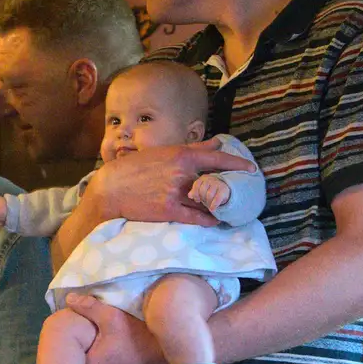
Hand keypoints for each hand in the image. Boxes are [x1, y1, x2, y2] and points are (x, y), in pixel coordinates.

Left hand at [63, 294, 168, 363]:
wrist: (171, 354)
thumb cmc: (140, 335)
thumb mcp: (113, 316)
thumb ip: (89, 308)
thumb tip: (69, 299)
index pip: (76, 353)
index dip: (81, 340)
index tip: (88, 331)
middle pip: (87, 363)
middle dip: (91, 350)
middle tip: (100, 336)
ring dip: (103, 361)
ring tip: (112, 346)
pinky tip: (122, 357)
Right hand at [91, 143, 252, 226]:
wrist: (111, 189)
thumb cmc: (134, 167)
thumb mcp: (163, 152)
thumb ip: (192, 149)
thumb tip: (217, 143)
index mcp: (181, 155)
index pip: (217, 158)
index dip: (237, 164)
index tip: (251, 169)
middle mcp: (182, 173)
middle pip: (215, 181)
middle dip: (229, 187)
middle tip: (242, 192)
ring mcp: (176, 193)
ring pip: (206, 200)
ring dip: (219, 205)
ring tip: (229, 208)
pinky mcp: (169, 210)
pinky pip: (196, 217)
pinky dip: (208, 219)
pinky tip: (215, 220)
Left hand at [188, 175, 229, 213]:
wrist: (224, 187)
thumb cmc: (209, 188)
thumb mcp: (201, 188)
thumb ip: (194, 192)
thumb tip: (190, 196)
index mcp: (203, 178)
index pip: (196, 185)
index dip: (195, 194)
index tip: (197, 200)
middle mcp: (210, 179)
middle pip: (202, 190)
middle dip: (202, 198)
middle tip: (204, 202)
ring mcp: (217, 184)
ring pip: (209, 195)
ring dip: (208, 202)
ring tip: (208, 204)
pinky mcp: (223, 190)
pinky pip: (217, 198)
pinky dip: (214, 205)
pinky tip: (212, 209)